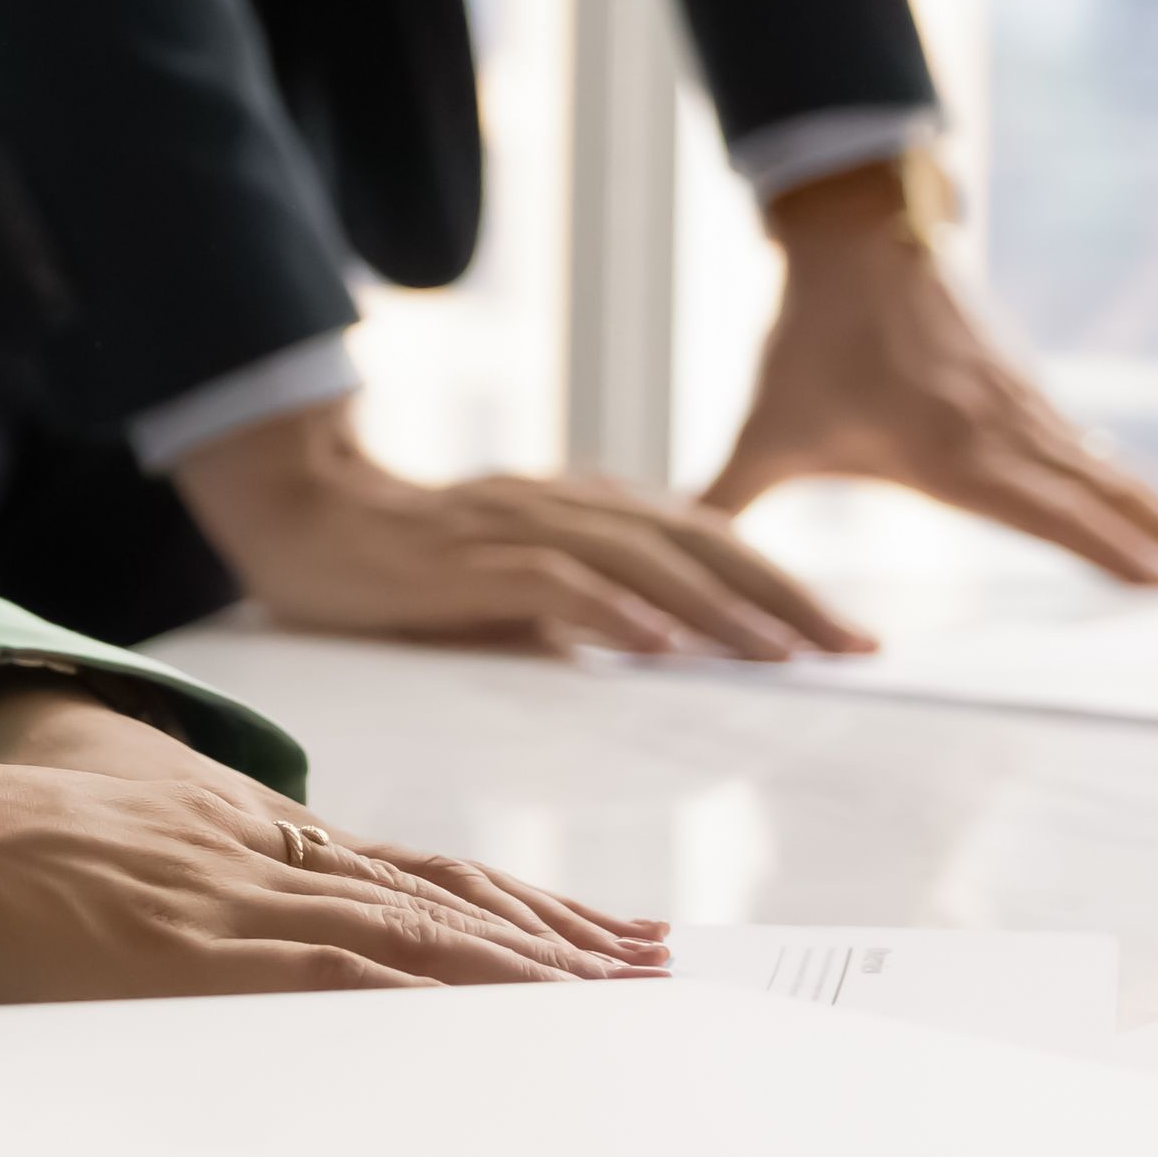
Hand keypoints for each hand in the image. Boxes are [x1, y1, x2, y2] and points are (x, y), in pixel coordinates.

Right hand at [0, 705, 658, 1007]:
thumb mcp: (68, 861)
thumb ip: (140, 902)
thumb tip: (165, 955)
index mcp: (213, 835)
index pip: (390, 871)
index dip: (496, 905)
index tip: (580, 931)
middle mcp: (242, 855)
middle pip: (432, 893)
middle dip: (551, 932)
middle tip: (657, 960)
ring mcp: (224, 900)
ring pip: (415, 928)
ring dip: (531, 963)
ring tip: (626, 991)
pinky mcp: (193, 954)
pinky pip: (345, 974)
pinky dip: (440, 991)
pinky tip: (504, 1014)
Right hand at [171, 393, 874, 656]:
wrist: (307, 513)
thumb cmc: (417, 564)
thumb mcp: (522, 580)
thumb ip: (591, 605)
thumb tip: (668, 653)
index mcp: (589, 507)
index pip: (709, 540)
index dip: (785, 584)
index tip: (851, 637)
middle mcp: (567, 502)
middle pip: (697, 542)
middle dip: (781, 596)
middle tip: (850, 648)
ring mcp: (519, 523)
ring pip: (640, 559)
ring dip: (716, 608)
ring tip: (779, 654)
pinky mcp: (468, 556)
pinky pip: (552, 581)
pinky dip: (610, 609)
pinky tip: (656, 644)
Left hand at [702, 202, 1157, 588]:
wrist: (852, 239)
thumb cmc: (808, 343)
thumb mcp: (767, 428)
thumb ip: (723, 502)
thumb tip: (673, 566)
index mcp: (957, 450)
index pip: (1055, 514)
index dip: (1122, 553)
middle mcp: (1015, 436)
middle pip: (1122, 505)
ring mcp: (1038, 420)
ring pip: (1131, 485)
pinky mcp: (1042, 408)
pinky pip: (1114, 467)